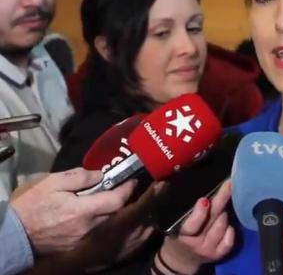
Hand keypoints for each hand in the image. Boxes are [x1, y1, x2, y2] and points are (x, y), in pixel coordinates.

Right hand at [10, 167, 135, 254]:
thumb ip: (80, 176)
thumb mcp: (53, 182)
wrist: (13, 233)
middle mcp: (88, 227)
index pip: (117, 201)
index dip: (128, 190)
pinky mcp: (75, 245)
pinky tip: (91, 213)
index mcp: (83, 210)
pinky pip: (94, 231)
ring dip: (109, 211)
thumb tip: (100, 174)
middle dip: (120, 200)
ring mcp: (82, 239)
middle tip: (120, 188)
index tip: (132, 181)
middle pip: (115, 213)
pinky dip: (97, 221)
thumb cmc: (31, 204)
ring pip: (106, 222)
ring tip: (104, 199)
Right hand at [156, 180, 234, 273]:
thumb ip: (188, 211)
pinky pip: (229, 240)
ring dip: (224, 214)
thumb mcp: (176, 224)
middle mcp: (196, 243)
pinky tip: (228, 224)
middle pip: (212, 219)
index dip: (199, 212)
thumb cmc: (179, 234)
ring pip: (222, 226)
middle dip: (221, 199)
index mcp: (182, 234)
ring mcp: (209, 250)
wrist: (181, 259)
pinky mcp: (219, 255)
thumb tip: (203, 191)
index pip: (192, 224)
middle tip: (229, 184)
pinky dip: (230, 230)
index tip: (204, 200)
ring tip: (221, 208)